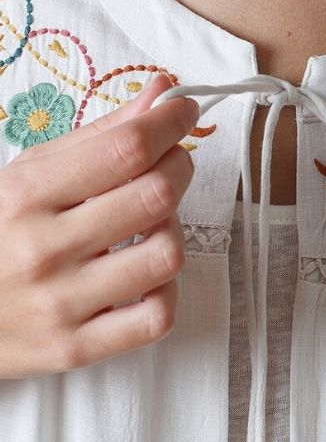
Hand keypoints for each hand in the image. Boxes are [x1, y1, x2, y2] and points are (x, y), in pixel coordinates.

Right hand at [0, 72, 200, 376]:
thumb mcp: (28, 175)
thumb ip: (99, 135)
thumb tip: (162, 93)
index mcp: (25, 195)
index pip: (125, 149)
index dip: (170, 123)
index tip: (183, 110)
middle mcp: (43, 249)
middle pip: (155, 197)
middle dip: (179, 167)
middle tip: (172, 162)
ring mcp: (61, 303)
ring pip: (165, 256)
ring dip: (173, 230)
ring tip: (152, 223)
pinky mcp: (75, 348)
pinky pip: (156, 316)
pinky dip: (165, 289)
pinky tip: (146, 274)